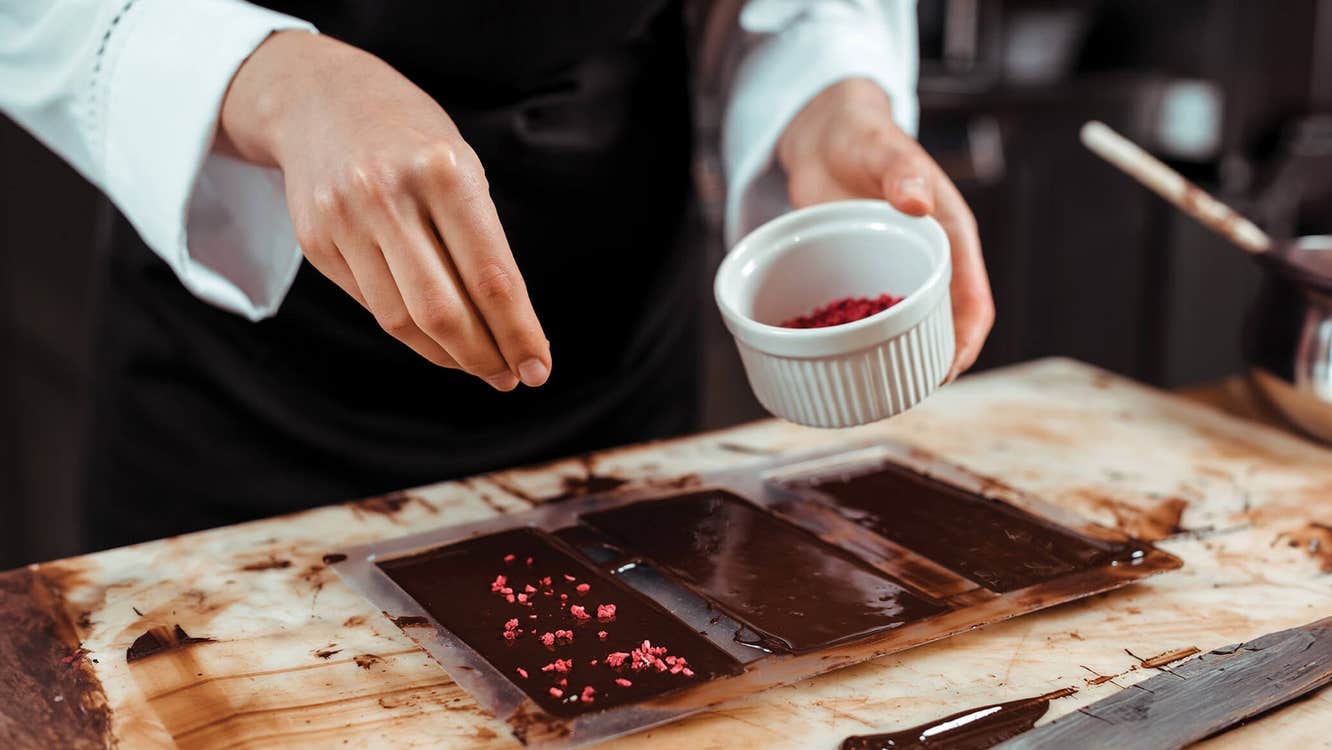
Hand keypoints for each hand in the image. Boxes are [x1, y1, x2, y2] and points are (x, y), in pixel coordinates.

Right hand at [217, 31, 549, 390]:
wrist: (319, 97)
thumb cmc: (412, 138)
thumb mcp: (462, 164)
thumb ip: (481, 239)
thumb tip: (509, 325)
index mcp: (445, 172)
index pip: (491, 276)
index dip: (518, 332)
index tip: (538, 367)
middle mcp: (390, 196)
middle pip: (443, 311)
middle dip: (484, 356)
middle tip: (510, 377)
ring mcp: (345, 219)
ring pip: (402, 320)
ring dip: (448, 355)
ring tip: (479, 365)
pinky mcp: (315, 240)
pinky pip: (371, 306)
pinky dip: (410, 332)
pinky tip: (436, 339)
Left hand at [777, 78, 993, 378]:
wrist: (826, 134)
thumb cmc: (861, 135)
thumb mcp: (880, 147)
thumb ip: (900, 169)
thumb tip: (919, 201)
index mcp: (950, 233)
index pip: (973, 298)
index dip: (967, 338)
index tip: (950, 368)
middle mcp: (930, 259)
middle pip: (946, 323)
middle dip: (936, 360)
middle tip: (909, 391)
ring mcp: (897, 270)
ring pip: (909, 325)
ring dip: (902, 356)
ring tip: (881, 389)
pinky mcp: (865, 274)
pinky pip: (872, 316)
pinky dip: (866, 340)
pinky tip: (846, 362)